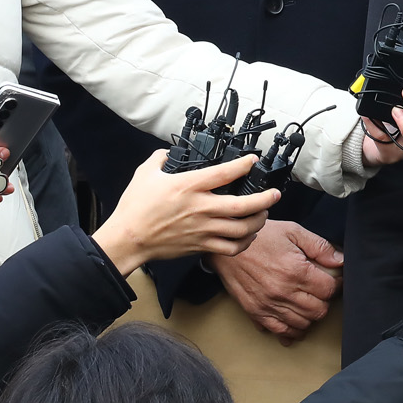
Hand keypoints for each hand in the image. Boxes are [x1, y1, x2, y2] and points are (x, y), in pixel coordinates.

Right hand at [92, 150, 277, 275]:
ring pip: (241, 229)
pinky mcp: (200, 245)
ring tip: (264, 214)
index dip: (244, 165)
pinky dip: (244, 243)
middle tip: (275, 194)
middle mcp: (200, 208)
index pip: (224, 173)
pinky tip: (247, 236)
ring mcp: (202, 229)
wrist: (127, 239)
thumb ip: (160, 158)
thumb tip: (169, 153)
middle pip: (243, 206)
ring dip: (258, 221)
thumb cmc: (135, 208)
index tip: (254, 161)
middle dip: (265, 199)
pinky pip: (230, 248)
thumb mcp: (145, 173)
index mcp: (188, 186)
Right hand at [213, 217, 344, 342]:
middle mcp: (283, 292)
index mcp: (296, 271)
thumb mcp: (293, 231)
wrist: (227, 248)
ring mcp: (269, 305)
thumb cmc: (261, 237)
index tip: (334, 280)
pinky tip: (294, 321)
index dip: (336, 285)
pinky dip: (291, 330)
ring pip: (302, 324)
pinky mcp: (256, 313)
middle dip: (325, 301)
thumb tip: (341, 260)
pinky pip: (280, 331)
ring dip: (310, 315)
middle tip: (321, 291)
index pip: (329, 290)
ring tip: (308, 303)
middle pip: (318, 310)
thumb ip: (320, 246)